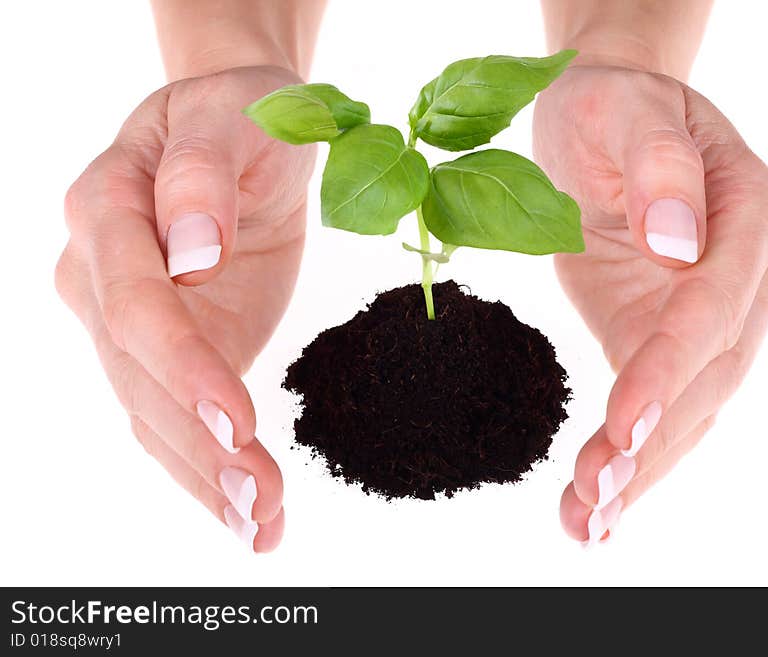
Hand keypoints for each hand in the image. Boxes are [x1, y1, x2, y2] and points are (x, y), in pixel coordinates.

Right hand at [55, 66, 315, 551]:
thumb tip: (189, 252)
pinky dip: (210, 470)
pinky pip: (175, 417)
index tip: (237, 421)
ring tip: (261, 527)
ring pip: (153, 412)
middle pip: (140, 375)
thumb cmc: (238, 116)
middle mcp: (102, 275)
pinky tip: (250, 515)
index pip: (137, 305)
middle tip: (258, 502)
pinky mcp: (171, 349)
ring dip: (206, 477)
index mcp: (108, 210)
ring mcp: (127, 320)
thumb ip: (202, 177)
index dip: (184, 366)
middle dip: (200, 446)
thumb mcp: (233, 118)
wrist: (240, 132)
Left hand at [533, 65, 767, 542]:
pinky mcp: (672, 336)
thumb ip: (659, 168)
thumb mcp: (623, 109)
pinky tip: (597, 504)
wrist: (606, 120)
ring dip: (641, 471)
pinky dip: (633, 456)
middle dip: (653, 443)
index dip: (670, 368)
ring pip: (691, 406)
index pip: (714, 306)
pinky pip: (662, 403)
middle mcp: (751, 274)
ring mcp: (719, 313)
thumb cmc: (613, 108)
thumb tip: (682, 241)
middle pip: (708, 373)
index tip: (627, 423)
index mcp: (750, 214)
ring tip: (588, 522)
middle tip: (597, 499)